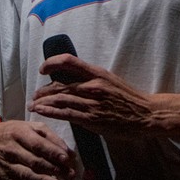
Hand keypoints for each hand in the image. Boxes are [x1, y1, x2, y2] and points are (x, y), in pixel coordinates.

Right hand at [0, 120, 75, 179]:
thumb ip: (50, 137)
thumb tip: (68, 152)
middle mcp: (12, 149)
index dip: (52, 152)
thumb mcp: (30, 127)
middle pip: (35, 161)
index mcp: (20, 133)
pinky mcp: (5, 177)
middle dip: (54, 169)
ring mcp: (7, 164)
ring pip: (26, 175)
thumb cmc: (14, 133)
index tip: (66, 159)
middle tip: (70, 175)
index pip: (38, 144)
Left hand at [31, 54, 152, 140]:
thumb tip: (72, 80)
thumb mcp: (110, 80)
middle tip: (35, 95)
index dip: (52, 62)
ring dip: (43, 102)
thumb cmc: (128, 98)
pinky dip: (50, 112)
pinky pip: (66, 114)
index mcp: (97, 73)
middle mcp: (93, 85)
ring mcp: (92, 102)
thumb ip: (92, 79)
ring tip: (33, 105)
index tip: (43, 69)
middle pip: (60, 84)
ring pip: (60, 99)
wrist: (146, 114)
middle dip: (43, 90)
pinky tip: (41, 112)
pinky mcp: (92, 118)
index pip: (69, 61)